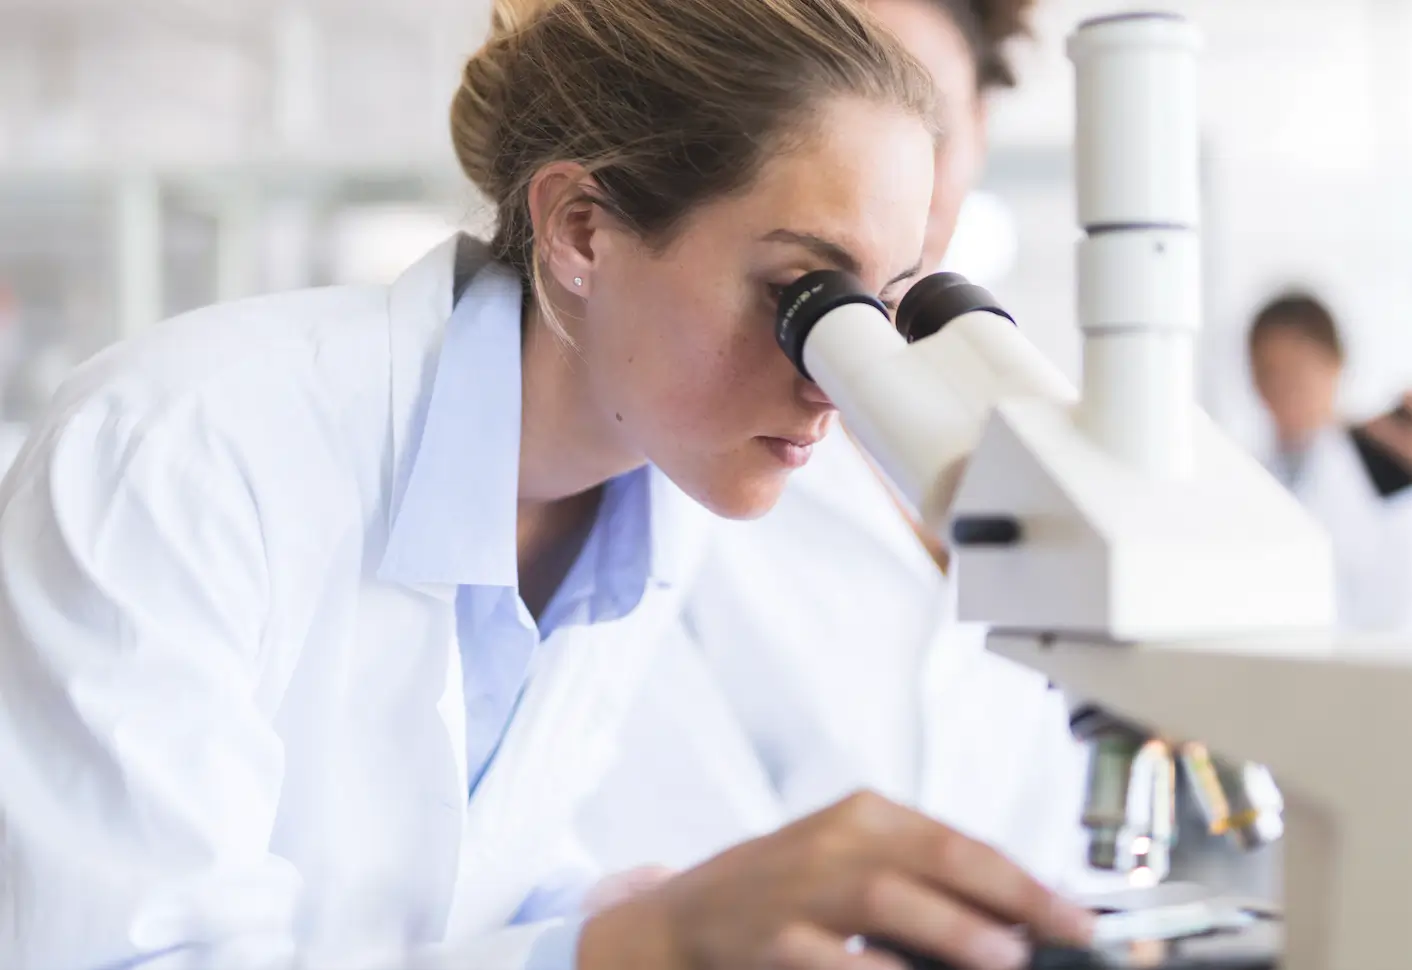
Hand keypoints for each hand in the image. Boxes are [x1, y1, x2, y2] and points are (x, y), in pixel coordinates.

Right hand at [578, 790, 1094, 969]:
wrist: (688, 916)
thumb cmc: (785, 888)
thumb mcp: (851, 858)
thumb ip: (922, 876)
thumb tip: (1015, 914)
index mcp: (864, 815)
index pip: (959, 841)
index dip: (1024, 880)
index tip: (1075, 916)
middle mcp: (835, 841)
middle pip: (933, 858)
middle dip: (1006, 898)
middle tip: (1058, 933)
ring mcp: (801, 888)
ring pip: (887, 899)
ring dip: (953, 929)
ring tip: (1004, 957)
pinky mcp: (773, 937)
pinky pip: (835, 958)